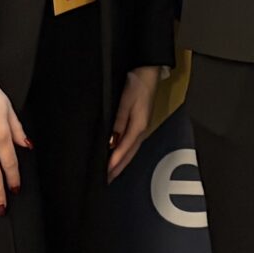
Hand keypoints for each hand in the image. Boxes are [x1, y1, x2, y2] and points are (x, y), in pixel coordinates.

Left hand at [109, 65, 167, 182]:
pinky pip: (132, 143)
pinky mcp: (140, 123)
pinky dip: (125, 153)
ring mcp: (142, 126)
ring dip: (121, 162)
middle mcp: (142, 129)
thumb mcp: (125, 101)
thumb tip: (112, 141)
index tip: (105, 174)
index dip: (114, 162)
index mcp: (138, 126)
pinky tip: (119, 155)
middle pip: (129, 154)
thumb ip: (118, 121)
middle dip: (118, 168)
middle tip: (107, 180)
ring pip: (131, 150)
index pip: (124, 149)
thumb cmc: (137, 84)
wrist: (148, 72)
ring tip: (111, 172)